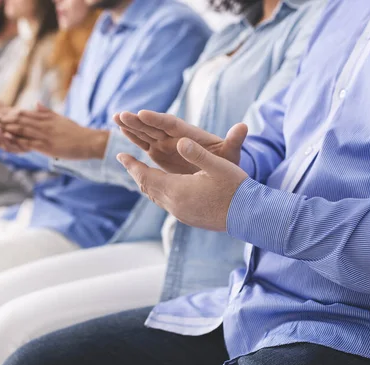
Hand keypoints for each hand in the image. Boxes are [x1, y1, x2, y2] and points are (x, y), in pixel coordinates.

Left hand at [0, 104, 108, 158]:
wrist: (89, 141)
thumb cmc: (76, 132)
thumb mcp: (61, 118)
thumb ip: (47, 112)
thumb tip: (37, 104)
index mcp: (45, 118)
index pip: (21, 113)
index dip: (5, 113)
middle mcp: (42, 124)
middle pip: (17, 118)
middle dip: (0, 118)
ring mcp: (44, 134)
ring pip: (20, 128)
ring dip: (3, 126)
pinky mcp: (47, 145)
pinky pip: (28, 142)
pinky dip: (15, 139)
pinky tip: (5, 139)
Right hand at [115, 110, 247, 173]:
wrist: (221, 173)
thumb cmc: (228, 162)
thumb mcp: (231, 154)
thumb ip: (234, 141)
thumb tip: (244, 127)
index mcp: (190, 134)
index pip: (171, 124)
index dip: (157, 120)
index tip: (142, 114)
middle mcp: (176, 136)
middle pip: (154, 126)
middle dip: (138, 121)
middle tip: (121, 115)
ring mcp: (166, 144)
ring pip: (146, 133)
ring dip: (131, 126)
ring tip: (116, 117)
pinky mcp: (160, 153)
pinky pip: (144, 143)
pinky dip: (133, 137)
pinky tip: (120, 130)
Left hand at [118, 125, 249, 230]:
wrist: (249, 217)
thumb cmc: (235, 189)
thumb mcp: (218, 166)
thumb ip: (197, 153)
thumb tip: (179, 141)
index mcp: (177, 190)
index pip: (146, 176)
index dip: (132, 165)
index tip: (120, 154)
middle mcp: (174, 205)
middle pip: (147, 187)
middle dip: (136, 173)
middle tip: (126, 161)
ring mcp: (181, 214)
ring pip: (156, 197)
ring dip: (146, 183)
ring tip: (141, 172)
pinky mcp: (189, 219)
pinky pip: (165, 203)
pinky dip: (158, 192)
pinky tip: (163, 187)